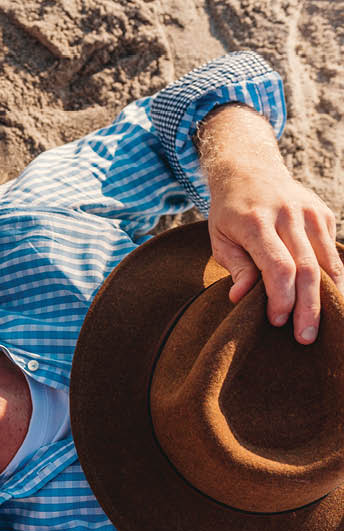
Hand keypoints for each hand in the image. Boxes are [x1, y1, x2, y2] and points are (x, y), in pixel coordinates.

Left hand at [200, 105, 341, 344]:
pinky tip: (332, 302)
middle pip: (307, 268)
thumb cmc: (229, 212)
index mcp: (256, 221)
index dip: (280, 296)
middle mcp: (288, 215)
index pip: (277, 265)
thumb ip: (234, 266)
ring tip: (324, 328)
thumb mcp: (219, 237)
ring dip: (328, 298)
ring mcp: (311, 213)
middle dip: (308, 306)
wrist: (250, 170)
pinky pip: (333, 253)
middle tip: (305, 338)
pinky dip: (335, 279)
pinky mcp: (324, 215)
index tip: (277, 321)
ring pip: (327, 262)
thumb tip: (240, 299)